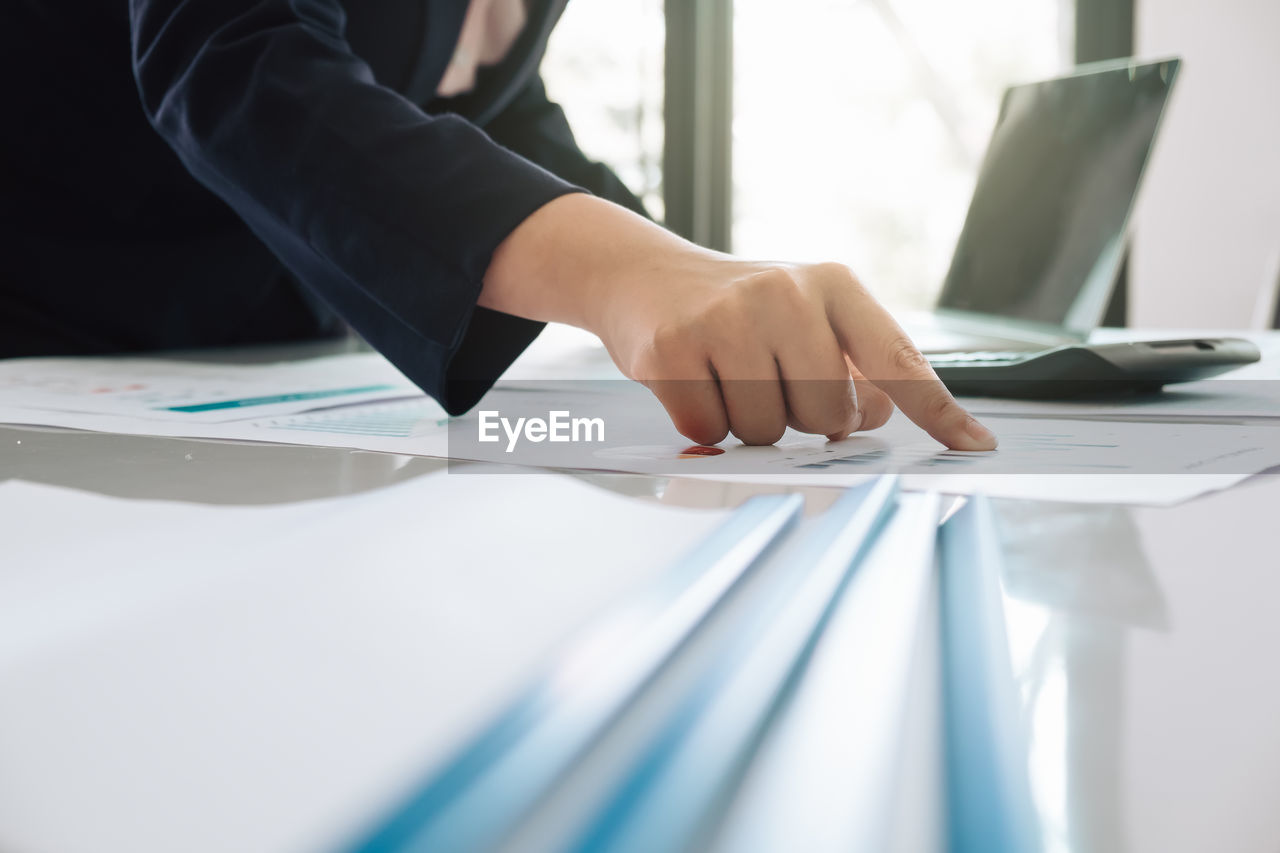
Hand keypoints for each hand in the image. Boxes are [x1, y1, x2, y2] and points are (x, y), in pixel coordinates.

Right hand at [482, 194, 996, 449]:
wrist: (644, 275)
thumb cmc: (736, 309)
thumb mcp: (803, 315)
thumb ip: (848, 361)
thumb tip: (874, 416)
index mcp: (831, 284)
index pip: (896, 358)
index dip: (937, 409)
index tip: (975, 445)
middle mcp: (785, 293)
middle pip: (827, 414)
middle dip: (803, 421)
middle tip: (773, 386)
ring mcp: (727, 318)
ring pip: (768, 430)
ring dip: (750, 425)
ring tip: (728, 379)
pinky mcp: (674, 348)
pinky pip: (711, 431)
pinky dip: (704, 426)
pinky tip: (694, 384)